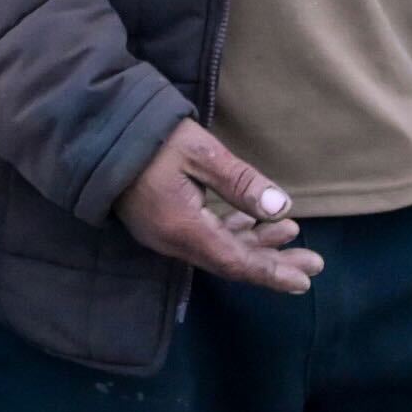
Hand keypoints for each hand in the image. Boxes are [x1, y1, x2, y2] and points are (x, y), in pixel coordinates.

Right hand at [114, 119, 324, 294]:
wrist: (98, 132)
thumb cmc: (152, 137)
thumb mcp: (201, 152)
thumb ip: (240, 182)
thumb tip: (281, 209)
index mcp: (182, 228)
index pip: (234, 261)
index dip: (270, 272)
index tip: (303, 280)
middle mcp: (172, 241)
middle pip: (230, 261)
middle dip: (273, 262)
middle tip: (313, 262)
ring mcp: (164, 234)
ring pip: (219, 249)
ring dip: (256, 245)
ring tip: (292, 235)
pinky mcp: (162, 222)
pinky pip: (204, 237)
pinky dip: (233, 232)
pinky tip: (253, 221)